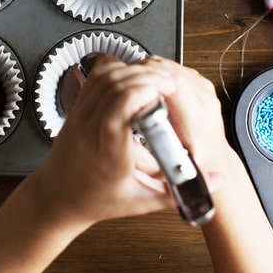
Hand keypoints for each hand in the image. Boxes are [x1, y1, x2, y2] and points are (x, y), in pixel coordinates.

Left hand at [27, 55, 178, 228]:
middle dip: (145, 78)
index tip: (161, 92)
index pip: (116, 116)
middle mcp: (90, 131)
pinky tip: (136, 77)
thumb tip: (215, 181)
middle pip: (113, 89)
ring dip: (133, 71)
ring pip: (104, 78)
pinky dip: (119, 70)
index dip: (138, 96)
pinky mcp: (77, 107)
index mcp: (107, 156)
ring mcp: (80, 116)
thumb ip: (180, 191)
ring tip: (157, 78)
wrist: (58, 198)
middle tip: (169, 82)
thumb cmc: (97, 200)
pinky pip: (96, 78)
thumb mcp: (142, 202)